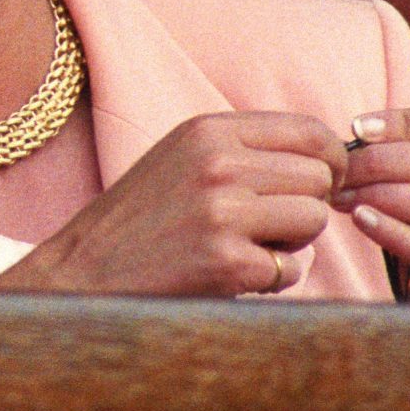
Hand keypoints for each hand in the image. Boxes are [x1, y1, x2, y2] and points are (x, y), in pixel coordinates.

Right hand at [0, 112, 346, 298]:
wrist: (80, 272)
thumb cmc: (137, 221)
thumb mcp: (181, 160)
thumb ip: (243, 151)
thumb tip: (328, 158)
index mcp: (208, 131)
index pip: (310, 130)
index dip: (329, 161)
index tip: (318, 185)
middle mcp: (218, 164)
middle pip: (319, 177)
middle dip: (305, 205)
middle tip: (267, 227)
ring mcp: (222, 213)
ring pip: (313, 219)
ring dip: (291, 243)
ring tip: (245, 247)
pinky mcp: (226, 262)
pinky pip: (290, 269)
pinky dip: (268, 280)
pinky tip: (227, 275)